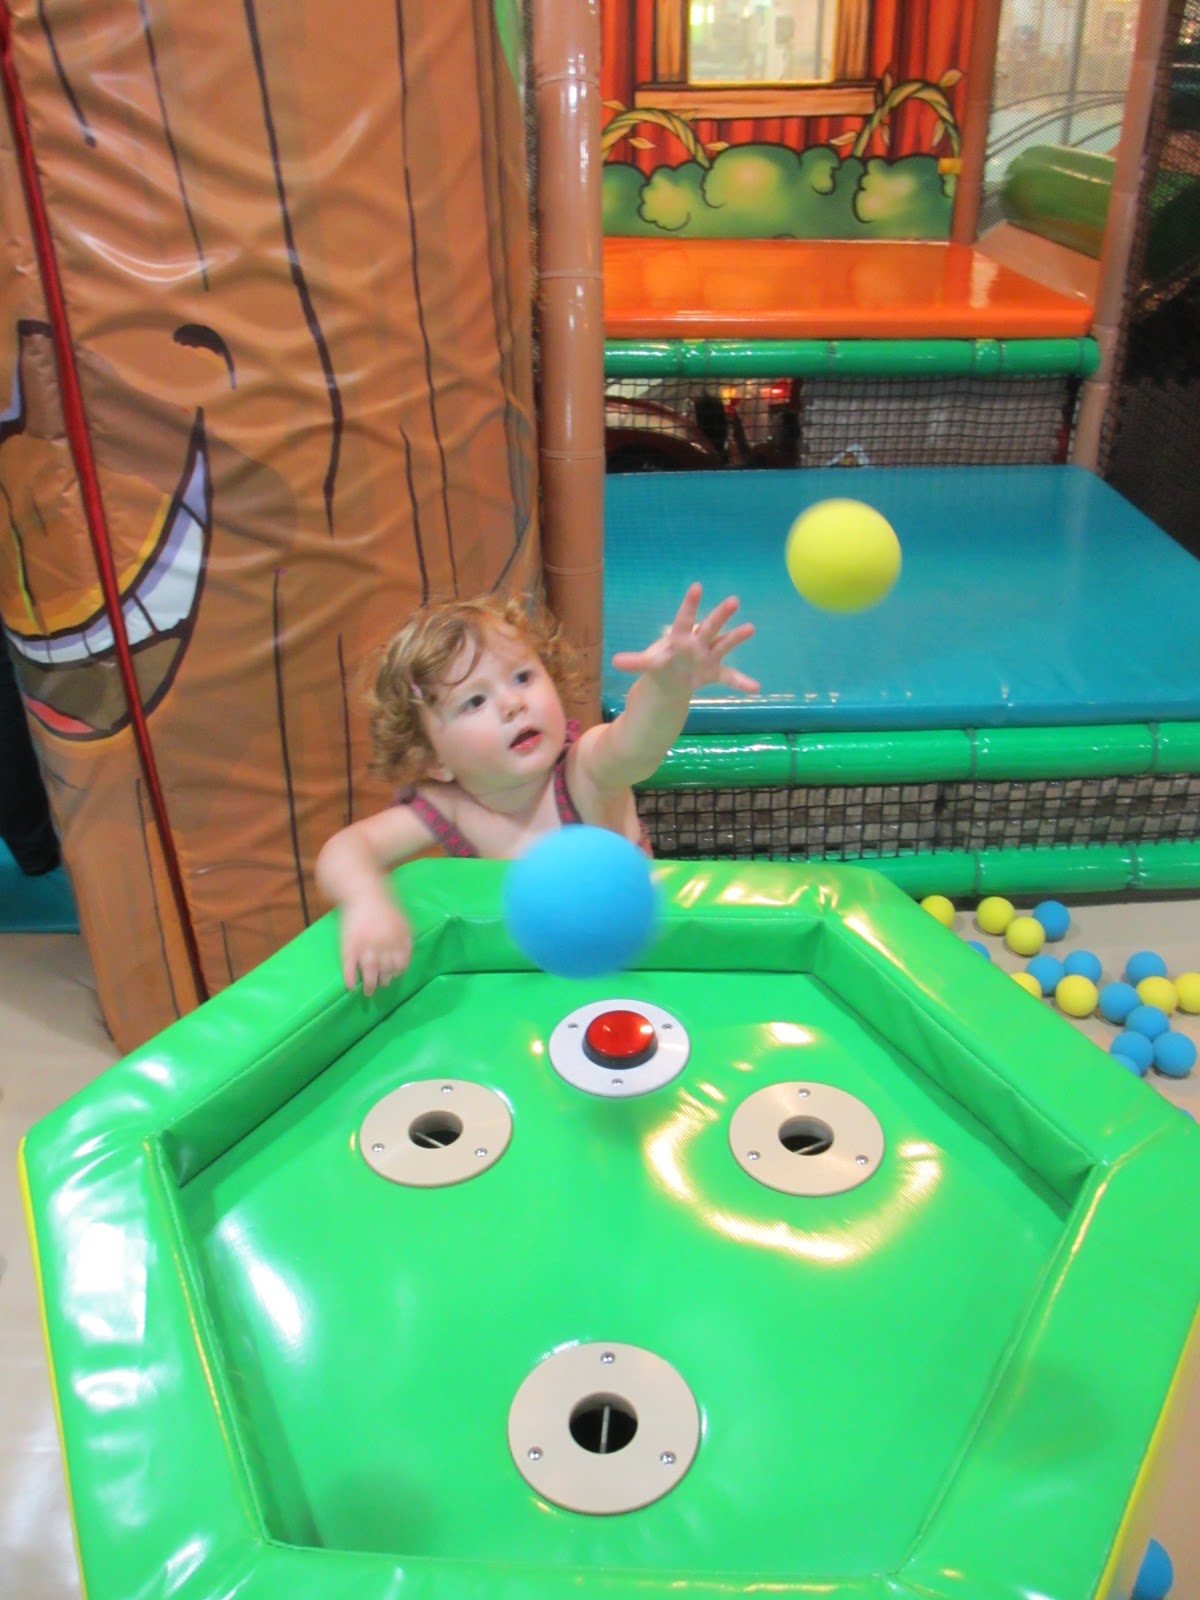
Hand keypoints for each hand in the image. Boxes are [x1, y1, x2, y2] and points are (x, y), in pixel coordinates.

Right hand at [340, 889, 412, 994]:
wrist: (362, 893)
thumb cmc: (384, 907)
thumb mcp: (403, 922)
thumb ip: (405, 941)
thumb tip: (404, 962)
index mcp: (399, 939)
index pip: (401, 964)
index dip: (397, 972)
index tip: (393, 976)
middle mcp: (384, 945)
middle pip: (386, 970)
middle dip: (384, 980)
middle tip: (381, 985)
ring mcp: (366, 946)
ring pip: (370, 972)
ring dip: (369, 985)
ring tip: (368, 993)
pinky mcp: (350, 945)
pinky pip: (349, 966)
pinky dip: (350, 978)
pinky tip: (350, 987)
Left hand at [610, 583, 759, 695]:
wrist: (671, 680)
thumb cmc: (661, 664)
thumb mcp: (648, 663)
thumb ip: (636, 661)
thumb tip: (614, 661)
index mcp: (680, 637)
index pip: (684, 619)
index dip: (690, 604)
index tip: (696, 586)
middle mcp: (697, 642)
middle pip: (709, 626)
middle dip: (720, 615)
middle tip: (733, 600)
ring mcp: (708, 655)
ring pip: (724, 643)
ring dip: (736, 637)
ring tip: (750, 628)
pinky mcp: (715, 671)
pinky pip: (730, 676)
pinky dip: (741, 682)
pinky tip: (755, 688)